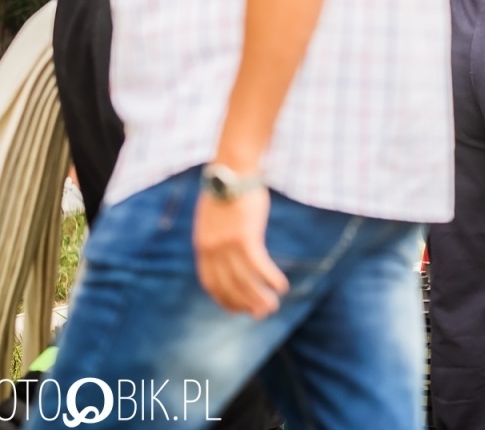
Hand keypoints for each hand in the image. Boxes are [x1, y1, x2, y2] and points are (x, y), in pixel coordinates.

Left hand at [194, 185, 288, 317]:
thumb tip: (222, 249)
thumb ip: (214, 237)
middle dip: (245, 304)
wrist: (232, 170)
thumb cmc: (226, 190)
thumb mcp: (212, 218)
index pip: (211, 283)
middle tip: (261, 314)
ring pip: (244, 280)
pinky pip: (258, 265)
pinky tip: (281, 286)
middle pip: (229, 286)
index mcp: (202, 246)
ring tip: (273, 307)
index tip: (238, 309)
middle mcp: (212, 250)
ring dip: (259, 297)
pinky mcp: (245, 236)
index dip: (224, 300)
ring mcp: (227, 244)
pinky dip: (270, 278)